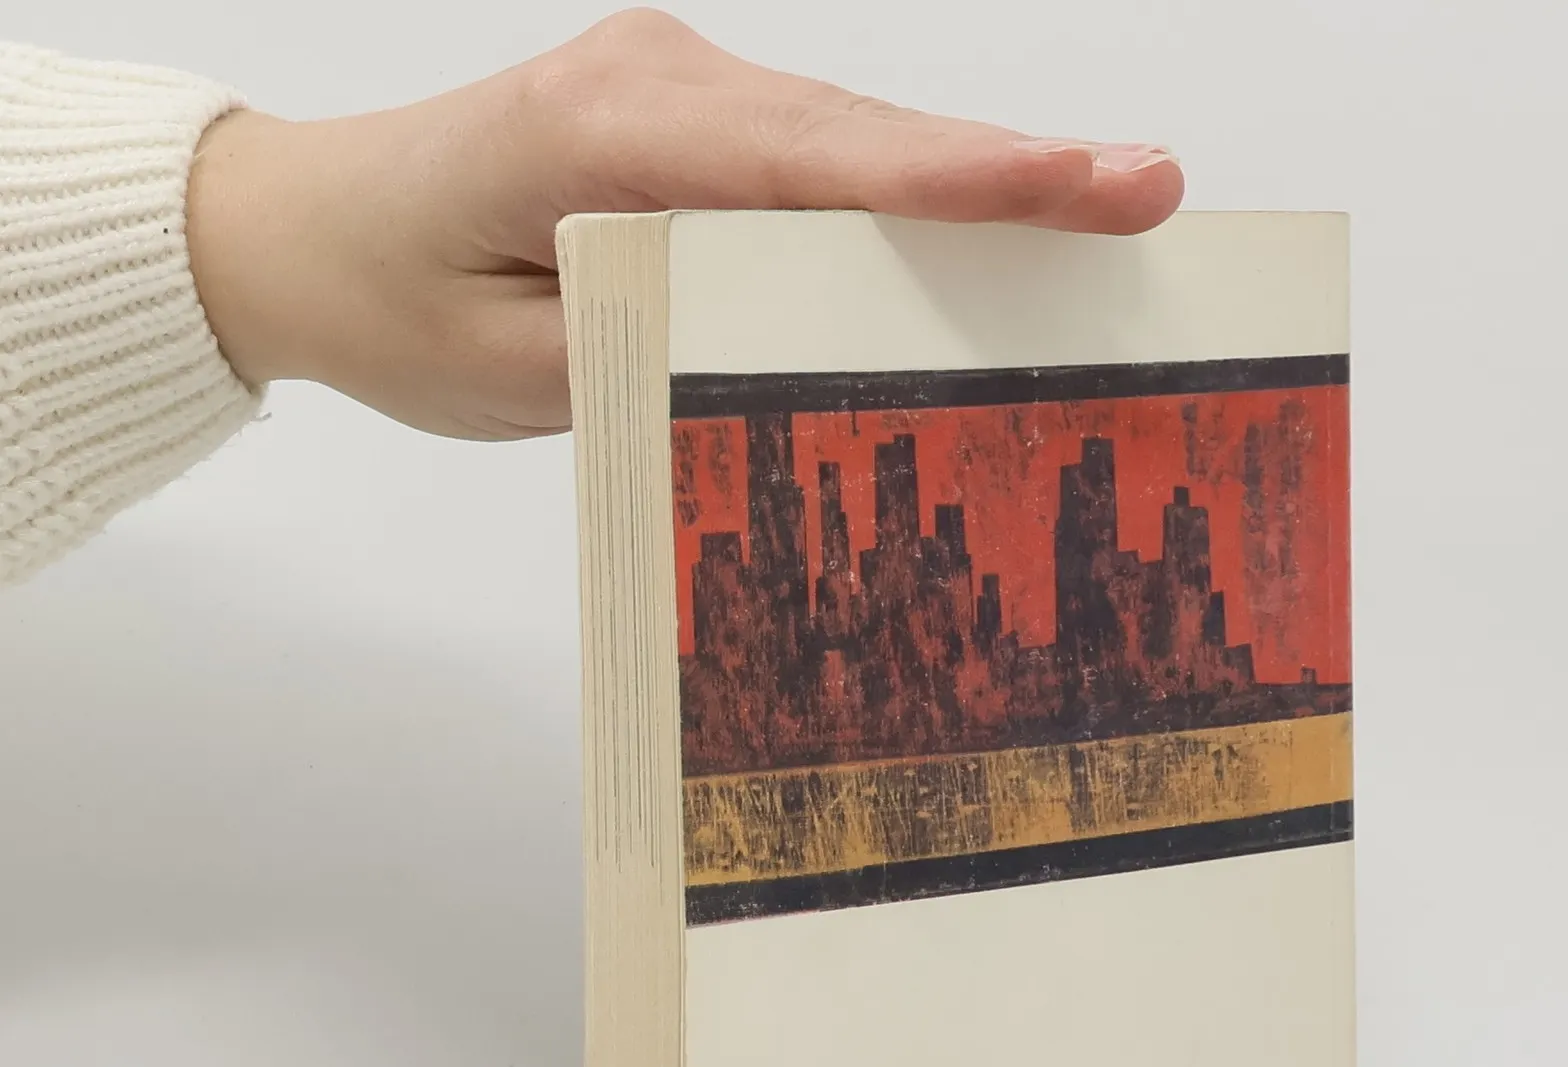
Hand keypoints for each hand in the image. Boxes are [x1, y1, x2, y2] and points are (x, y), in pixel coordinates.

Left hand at [186, 10, 1184, 439]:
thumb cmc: (392, 304)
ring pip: (848, 144)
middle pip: (858, 135)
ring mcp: (677, 93)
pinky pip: (813, 164)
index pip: (811, 158)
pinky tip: (985, 238)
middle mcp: (657, 83)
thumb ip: (651, 359)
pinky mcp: (688, 128)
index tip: (1085, 184)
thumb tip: (790, 361)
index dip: (957, 178)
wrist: (308, 231)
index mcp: (604, 132)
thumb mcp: (510, 373)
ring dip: (969, 186)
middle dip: (1007, 171)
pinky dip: (900, 202)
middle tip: (1150, 196)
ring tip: (1106, 217)